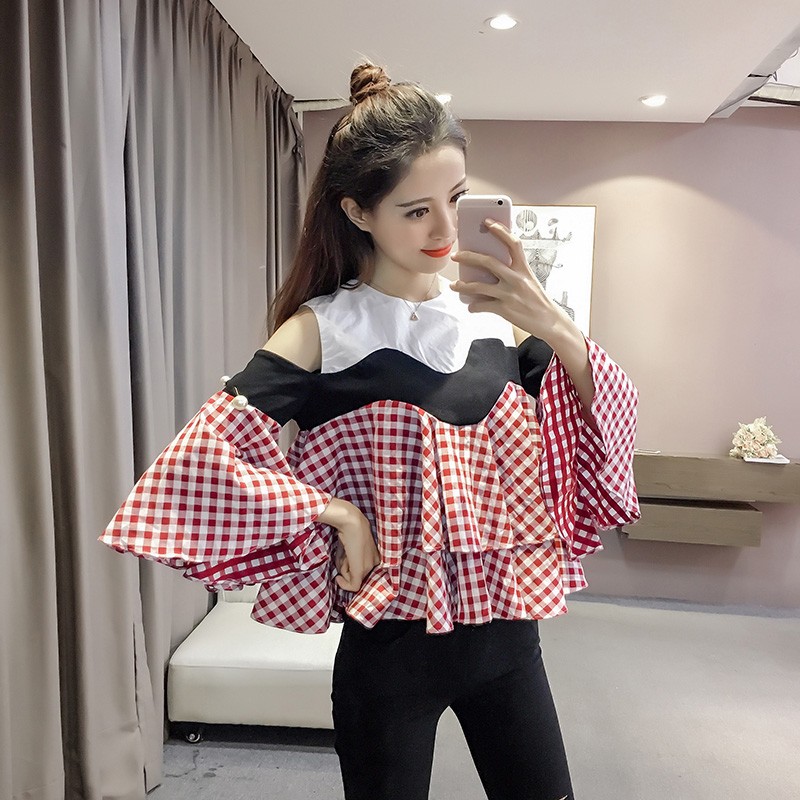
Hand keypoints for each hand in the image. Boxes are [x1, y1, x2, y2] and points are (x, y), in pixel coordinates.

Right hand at [319, 498, 380, 591]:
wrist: (352, 523)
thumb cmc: (349, 532)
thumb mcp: (352, 548)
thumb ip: (352, 559)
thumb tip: (346, 568)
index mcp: (375, 557)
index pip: (364, 572)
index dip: (350, 570)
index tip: (345, 561)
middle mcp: (375, 563)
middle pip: (357, 577)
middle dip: (347, 570)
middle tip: (345, 557)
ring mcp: (369, 567)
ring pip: (353, 580)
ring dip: (344, 571)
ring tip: (345, 556)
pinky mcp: (361, 570)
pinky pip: (353, 586)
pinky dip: (344, 585)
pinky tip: (338, 578)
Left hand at [450, 218, 565, 340]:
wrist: (549, 321)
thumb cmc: (538, 300)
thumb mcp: (529, 280)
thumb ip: (513, 272)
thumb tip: (490, 268)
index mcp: (524, 269)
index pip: (513, 244)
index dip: (500, 231)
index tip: (488, 222)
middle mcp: (516, 279)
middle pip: (488, 262)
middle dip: (468, 257)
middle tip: (456, 255)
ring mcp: (509, 294)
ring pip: (479, 286)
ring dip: (463, 285)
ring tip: (454, 285)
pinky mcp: (504, 309)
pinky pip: (482, 305)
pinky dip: (474, 306)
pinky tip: (471, 306)